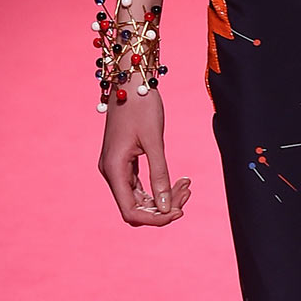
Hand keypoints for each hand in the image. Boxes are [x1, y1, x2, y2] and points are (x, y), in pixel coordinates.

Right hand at [98, 90, 189, 226]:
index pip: (131, 211)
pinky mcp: (124, 162)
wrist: (130, 81)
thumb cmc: (141, 105)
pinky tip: (180, 180)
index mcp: (114, 169)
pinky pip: (141, 186)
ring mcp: (117, 168)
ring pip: (141, 199)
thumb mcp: (154, 140)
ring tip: (187, 183)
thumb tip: (167, 207)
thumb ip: (160, 175)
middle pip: (137, 208)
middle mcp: (111, 172)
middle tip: (188, 189)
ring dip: (165, 197)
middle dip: (165, 206)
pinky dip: (160, 187)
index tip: (180, 212)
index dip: (155, 219)